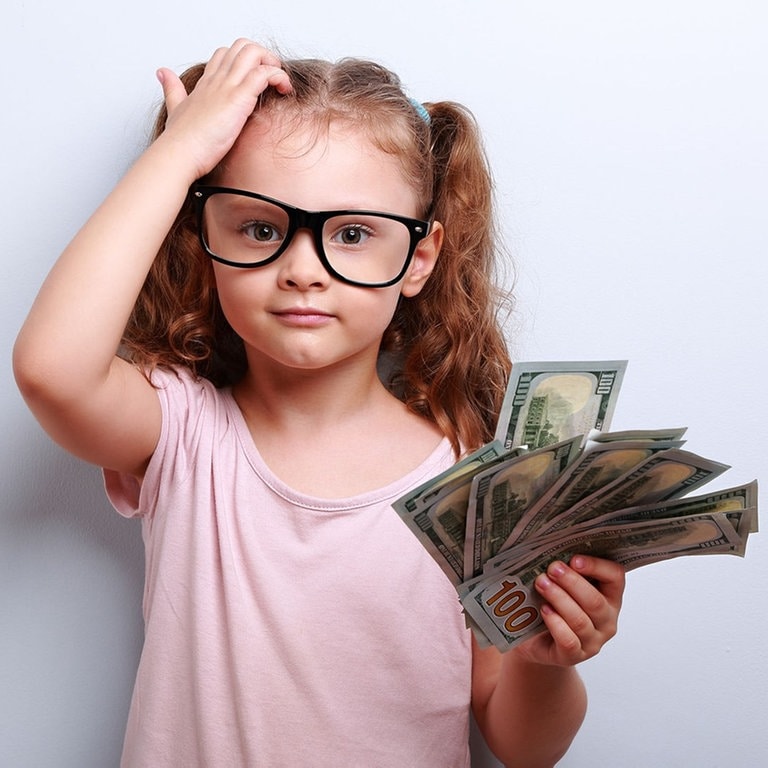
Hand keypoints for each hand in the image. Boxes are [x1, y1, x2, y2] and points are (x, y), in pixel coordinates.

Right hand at [155, 39, 291, 178]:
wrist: (180, 153)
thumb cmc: (181, 140)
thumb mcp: (175, 108)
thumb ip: (173, 90)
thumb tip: (162, 73)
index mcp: (207, 83)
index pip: (225, 55)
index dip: (243, 61)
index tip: (255, 80)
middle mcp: (217, 80)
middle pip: (241, 47)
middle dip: (263, 57)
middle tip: (272, 79)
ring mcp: (227, 87)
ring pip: (254, 53)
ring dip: (273, 64)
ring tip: (280, 84)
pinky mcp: (238, 98)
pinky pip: (264, 74)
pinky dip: (278, 77)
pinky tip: (283, 90)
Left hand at [514, 555, 624, 666]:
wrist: (536, 641)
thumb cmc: (553, 604)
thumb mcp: (563, 586)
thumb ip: (566, 570)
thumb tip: (555, 552)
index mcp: (610, 597)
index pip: (615, 577)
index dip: (597, 566)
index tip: (574, 558)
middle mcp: (607, 621)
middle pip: (595, 601)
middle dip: (572, 582)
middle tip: (552, 568)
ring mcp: (592, 641)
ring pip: (580, 620)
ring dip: (559, 599)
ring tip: (541, 583)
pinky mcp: (573, 656)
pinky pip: (569, 641)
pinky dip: (556, 623)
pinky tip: (544, 610)